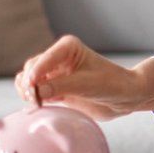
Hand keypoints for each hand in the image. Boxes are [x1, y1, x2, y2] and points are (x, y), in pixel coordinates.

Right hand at [14, 35, 153, 120]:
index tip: (34, 90)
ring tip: (38, 103)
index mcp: (67, 47)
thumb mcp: (87, 85)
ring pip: (28, 80)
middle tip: (37, 101)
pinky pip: (34, 92)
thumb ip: (60, 87)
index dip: (35, 75)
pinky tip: (43, 105)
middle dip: (29, 84)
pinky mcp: (55, 88)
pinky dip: (33, 99)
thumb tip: (36, 92)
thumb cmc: (112, 84)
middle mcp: (58, 57)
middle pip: (31, 69)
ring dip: (28, 92)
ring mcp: (55, 73)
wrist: (125, 97)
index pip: (43, 59)